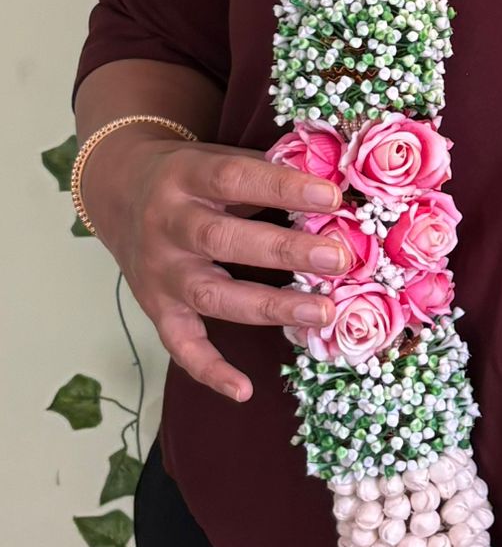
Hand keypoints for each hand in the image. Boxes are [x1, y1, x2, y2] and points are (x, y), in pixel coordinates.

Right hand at [83, 123, 347, 401]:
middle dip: (284, 250)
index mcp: (184, 176)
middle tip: (339, 258)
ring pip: (212, 295)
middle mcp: (166, 225)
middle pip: (223, 239)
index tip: (333, 196)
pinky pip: (180, 344)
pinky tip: (244, 390)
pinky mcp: (157, 308)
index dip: (283, 187)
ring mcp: (160, 272)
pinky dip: (209, 370)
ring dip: (270, 307)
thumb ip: (267, 169)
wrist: (117, 191)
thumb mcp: (217, 156)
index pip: (234, 179)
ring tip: (324, 312)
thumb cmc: (189, 176)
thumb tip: (337, 182)